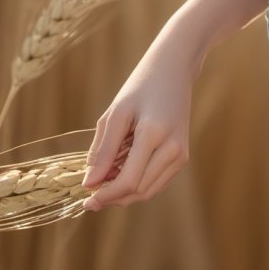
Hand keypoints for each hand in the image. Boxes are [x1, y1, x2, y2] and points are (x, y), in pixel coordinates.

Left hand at [80, 36, 196, 211]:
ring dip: (124, 193)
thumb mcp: (116, 113)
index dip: (105, 196)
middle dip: (113, 197)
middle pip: (137, 191)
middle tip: (92, 190)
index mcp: (154, 134)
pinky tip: (122, 171)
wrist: (174, 69)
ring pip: (148, 191)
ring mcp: (181, 155)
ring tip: (106, 178)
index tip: (85, 200)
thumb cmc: (141, 86)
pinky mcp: (182, 157)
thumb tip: (89, 184)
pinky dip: (137, 184)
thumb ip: (102, 151)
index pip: (128, 182)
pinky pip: (156, 182)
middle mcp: (173, 149)